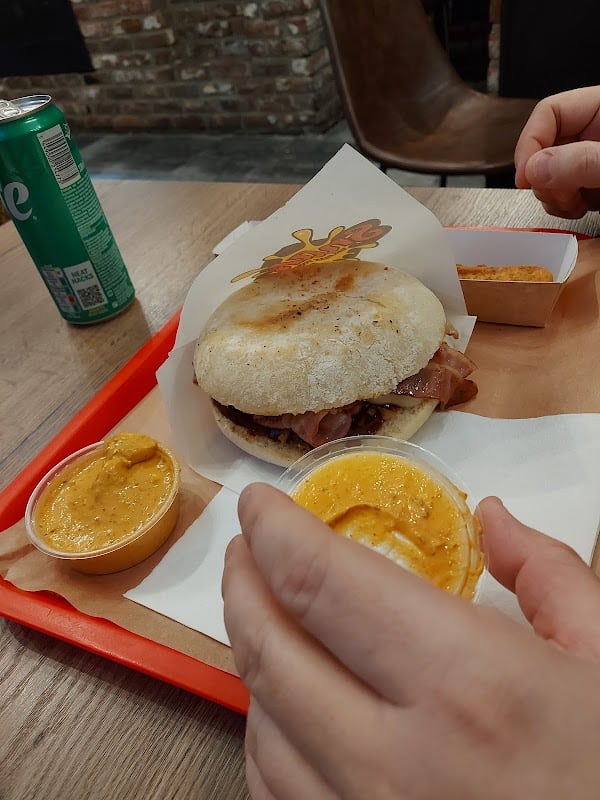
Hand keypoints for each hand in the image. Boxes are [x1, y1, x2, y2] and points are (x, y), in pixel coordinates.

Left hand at [223, 484, 599, 799]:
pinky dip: (266, 726)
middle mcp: (395, 759)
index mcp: (465, 686)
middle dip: (243, 580)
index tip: (259, 503)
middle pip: (270, 646)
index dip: (274, 529)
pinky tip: (287, 700)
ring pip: (260, 718)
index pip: (320, 582)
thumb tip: (492, 518)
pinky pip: (274, 785)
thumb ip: (549, 576)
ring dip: (252, 648)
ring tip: (265, 609)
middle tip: (248, 547)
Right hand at [514, 86, 599, 217]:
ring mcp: (591, 160)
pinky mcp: (593, 185)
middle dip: (544, 177)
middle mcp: (594, 132)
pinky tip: (580, 209)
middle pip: (544, 147)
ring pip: (549, 175)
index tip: (525, 176)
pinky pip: (562, 194)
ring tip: (575, 204)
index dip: (530, 142)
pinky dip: (564, 207)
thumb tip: (534, 169)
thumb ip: (581, 161)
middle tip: (557, 194)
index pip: (549, 112)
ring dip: (553, 196)